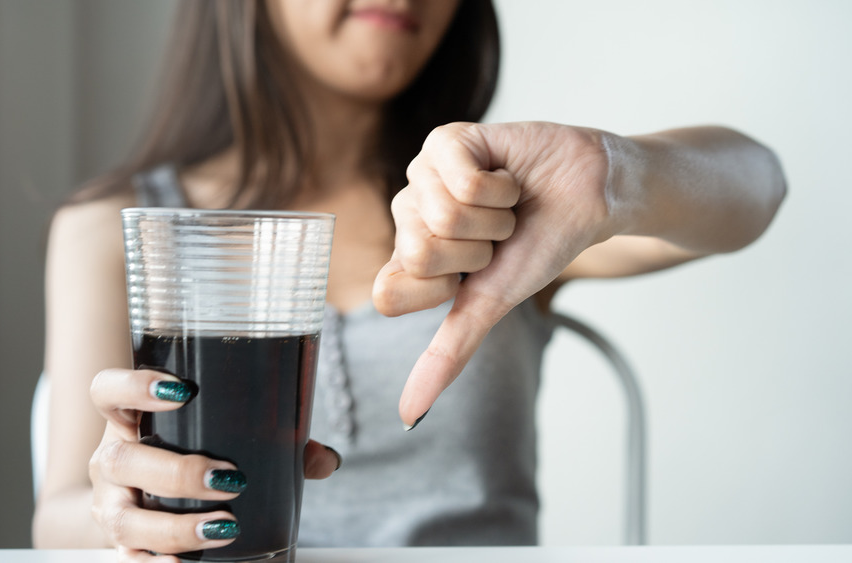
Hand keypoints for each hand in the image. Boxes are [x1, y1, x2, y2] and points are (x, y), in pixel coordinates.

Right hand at [88, 368, 340, 561]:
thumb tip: (324, 458)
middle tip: (227, 478)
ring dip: (175, 526)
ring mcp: (109, 503)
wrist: (138, 496)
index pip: (107, 390)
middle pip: (120, 459)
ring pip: (123, 518)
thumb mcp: (216, 435)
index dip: (134, 386)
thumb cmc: (186, 451)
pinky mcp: (118, 543)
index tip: (182, 392)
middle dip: (176, 472)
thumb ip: (271, 440)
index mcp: (127, 417)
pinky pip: (126, 559)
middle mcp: (109, 457)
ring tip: (224, 527)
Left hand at [373, 121, 619, 428]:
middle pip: (417, 255)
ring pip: (442, 218)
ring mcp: (421, 175)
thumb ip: (446, 356)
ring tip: (505, 206)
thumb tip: (406, 418)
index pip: (388, 294)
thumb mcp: (489, 306)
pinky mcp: (444, 141)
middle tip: (495, 234)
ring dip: (493, 220)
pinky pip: (463, 183)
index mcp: (407, 258)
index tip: (474, 273)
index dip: (444, 288)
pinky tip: (508, 179)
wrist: (589, 198)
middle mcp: (406, 216)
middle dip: (476, 252)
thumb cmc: (538, 246)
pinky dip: (503, 189)